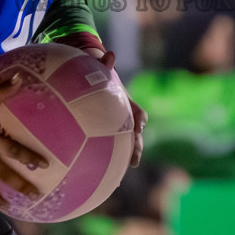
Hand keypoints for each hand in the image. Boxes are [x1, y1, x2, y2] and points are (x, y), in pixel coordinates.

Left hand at [97, 50, 146, 166]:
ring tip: (120, 176)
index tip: (139, 125)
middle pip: (135, 136)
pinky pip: (113, 154)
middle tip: (134, 159)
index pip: (139, 114)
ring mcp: (119, 132)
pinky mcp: (110, 140)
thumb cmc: (98, 79)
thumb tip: (109, 53)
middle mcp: (127, 121)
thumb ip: (104, 65)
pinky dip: (111, 167)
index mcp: (127, 106)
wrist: (94, 88)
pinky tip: (106, 181)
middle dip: (136, 147)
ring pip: (127, 148)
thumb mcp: (99, 71)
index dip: (139, 119)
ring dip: (126, 160)